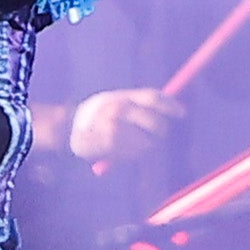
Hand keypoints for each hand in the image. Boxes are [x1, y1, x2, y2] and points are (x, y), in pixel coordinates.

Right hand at [69, 86, 183, 169]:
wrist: (67, 128)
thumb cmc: (97, 114)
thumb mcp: (114, 100)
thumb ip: (139, 102)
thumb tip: (173, 108)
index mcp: (122, 96)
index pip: (153, 98)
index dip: (170, 105)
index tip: (182, 113)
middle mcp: (119, 109)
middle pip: (156, 122)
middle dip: (161, 130)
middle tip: (159, 132)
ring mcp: (115, 127)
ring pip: (149, 142)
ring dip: (146, 144)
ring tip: (130, 140)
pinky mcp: (111, 144)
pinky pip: (135, 153)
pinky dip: (133, 153)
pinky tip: (120, 148)